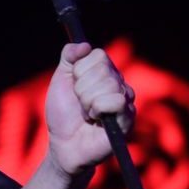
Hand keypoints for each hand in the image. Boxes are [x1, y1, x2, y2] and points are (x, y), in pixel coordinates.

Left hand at [44, 43, 135, 177]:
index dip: (79, 71)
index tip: (73, 86)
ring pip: (109, 85)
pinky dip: (98, 111)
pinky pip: (116, 101)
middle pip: (103, 70)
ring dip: (88, 102)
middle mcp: (118, 83)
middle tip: (80, 104)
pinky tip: (97, 121)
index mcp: (103, 72)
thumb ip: (68, 57)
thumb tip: (83, 44)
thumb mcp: (60, 81)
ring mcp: (126, 100)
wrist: (63, 144)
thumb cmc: (62, 115)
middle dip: (82, 89)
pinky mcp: (128, 117)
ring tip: (87, 114)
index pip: (97, 55)